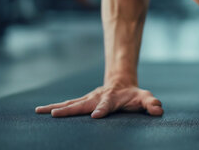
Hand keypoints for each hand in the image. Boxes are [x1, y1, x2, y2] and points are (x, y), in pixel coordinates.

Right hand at [35, 84, 163, 118]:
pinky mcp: (82, 101)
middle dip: (69, 110)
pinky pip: (67, 104)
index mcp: (112, 99)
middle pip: (82, 104)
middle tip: (56, 115)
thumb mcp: (145, 98)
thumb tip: (158, 110)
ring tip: (41, 111)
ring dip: (56, 108)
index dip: (102, 110)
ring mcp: (88, 99)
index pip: (106, 105)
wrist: (122, 83)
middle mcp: (97, 98)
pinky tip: (40, 112)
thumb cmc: (134, 95)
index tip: (96, 116)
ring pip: (70, 103)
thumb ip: (151, 103)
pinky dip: (53, 108)